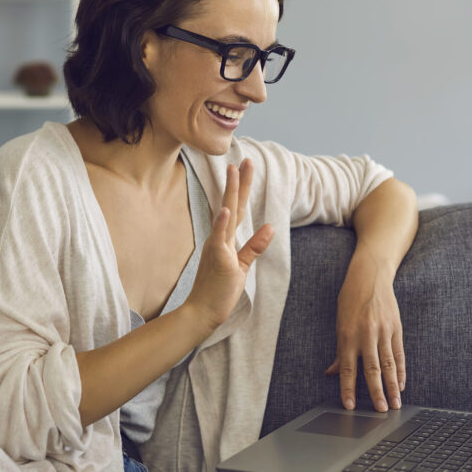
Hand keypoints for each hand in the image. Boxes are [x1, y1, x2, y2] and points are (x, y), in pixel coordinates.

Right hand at [185, 159, 273, 329]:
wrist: (203, 311)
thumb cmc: (219, 290)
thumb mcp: (241, 266)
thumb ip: (254, 246)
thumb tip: (269, 227)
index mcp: (226, 239)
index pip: (237, 209)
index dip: (242, 189)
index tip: (245, 169)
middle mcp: (220, 239)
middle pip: (233, 205)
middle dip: (239, 182)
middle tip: (245, 160)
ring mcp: (218, 247)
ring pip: (226, 215)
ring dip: (231, 193)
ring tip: (234, 171)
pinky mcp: (218, 259)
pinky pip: (220, 238)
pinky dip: (222, 223)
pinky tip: (225, 208)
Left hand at [326, 256, 404, 411]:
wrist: (371, 275)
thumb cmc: (351, 298)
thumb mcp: (339, 321)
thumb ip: (339, 350)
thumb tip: (333, 373)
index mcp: (347, 334)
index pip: (348, 368)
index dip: (348, 389)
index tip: (350, 406)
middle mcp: (366, 334)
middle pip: (372, 369)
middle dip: (376, 393)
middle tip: (381, 411)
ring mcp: (383, 331)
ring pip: (388, 364)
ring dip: (391, 387)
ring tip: (395, 403)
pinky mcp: (396, 328)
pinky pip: (399, 354)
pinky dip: (400, 371)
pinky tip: (400, 384)